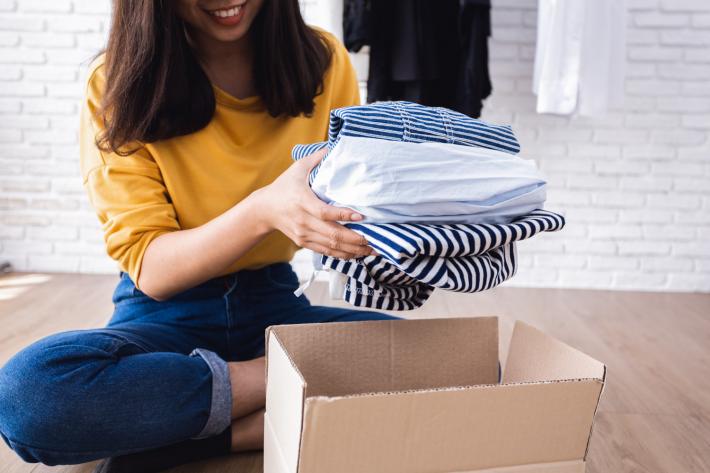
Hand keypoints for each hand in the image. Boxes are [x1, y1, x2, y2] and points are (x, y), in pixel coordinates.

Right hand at [253, 148, 373, 259]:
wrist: (264, 209)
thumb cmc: (284, 185)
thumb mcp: (297, 168)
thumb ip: (317, 157)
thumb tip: (335, 145)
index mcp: (302, 201)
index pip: (325, 212)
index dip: (343, 215)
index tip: (361, 216)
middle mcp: (303, 221)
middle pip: (332, 234)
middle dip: (355, 239)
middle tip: (373, 240)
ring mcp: (303, 234)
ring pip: (331, 246)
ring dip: (352, 250)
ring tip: (370, 249)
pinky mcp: (303, 242)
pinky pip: (325, 252)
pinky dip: (342, 255)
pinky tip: (356, 254)